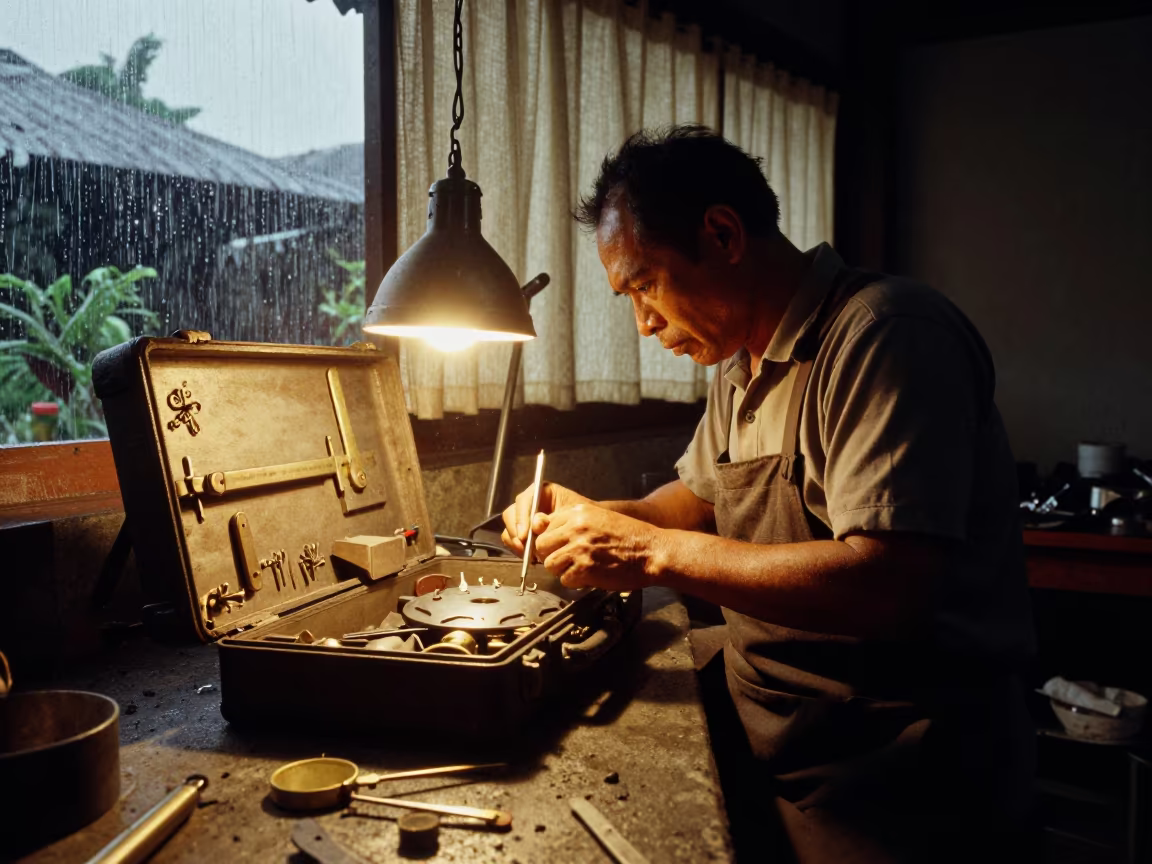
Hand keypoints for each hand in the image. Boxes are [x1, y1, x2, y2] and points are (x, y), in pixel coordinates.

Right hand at [501, 482, 593, 553]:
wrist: (590, 529)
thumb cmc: (584, 517)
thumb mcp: (571, 514)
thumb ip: (552, 519)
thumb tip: (536, 526)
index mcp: (541, 492)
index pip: (523, 501)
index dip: (521, 518)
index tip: (525, 535)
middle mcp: (529, 504)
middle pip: (511, 514)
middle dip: (516, 533)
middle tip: (526, 549)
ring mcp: (524, 519)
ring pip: (509, 529)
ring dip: (517, 544)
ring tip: (531, 556)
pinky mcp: (524, 533)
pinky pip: (513, 541)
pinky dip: (519, 550)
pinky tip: (532, 558)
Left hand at [534, 503, 659, 590]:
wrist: (652, 552)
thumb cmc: (629, 537)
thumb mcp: (599, 518)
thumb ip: (573, 523)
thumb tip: (546, 529)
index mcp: (578, 512)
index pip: (545, 526)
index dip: (551, 540)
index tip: (560, 546)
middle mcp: (576, 527)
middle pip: (542, 545)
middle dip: (551, 555)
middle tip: (567, 560)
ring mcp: (579, 548)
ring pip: (550, 564)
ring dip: (562, 570)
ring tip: (579, 568)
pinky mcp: (585, 568)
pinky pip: (565, 579)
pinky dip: (575, 582)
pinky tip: (589, 576)